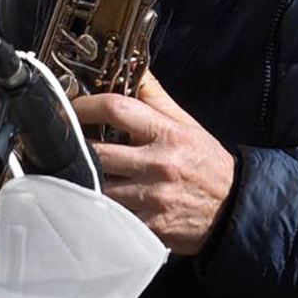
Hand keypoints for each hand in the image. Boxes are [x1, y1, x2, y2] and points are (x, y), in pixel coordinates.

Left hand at [74, 73, 235, 255]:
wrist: (233, 209)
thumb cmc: (208, 165)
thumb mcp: (187, 126)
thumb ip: (157, 98)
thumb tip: (134, 70)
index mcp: (167, 134)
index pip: (116, 109)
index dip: (84, 105)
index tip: (70, 107)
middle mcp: (158, 164)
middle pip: (97, 151)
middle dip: (76, 148)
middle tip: (64, 145)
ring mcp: (151, 197)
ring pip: (97, 186)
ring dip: (83, 180)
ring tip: (78, 174)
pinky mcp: (148, 226)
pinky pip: (110, 216)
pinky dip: (98, 209)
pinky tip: (97, 202)